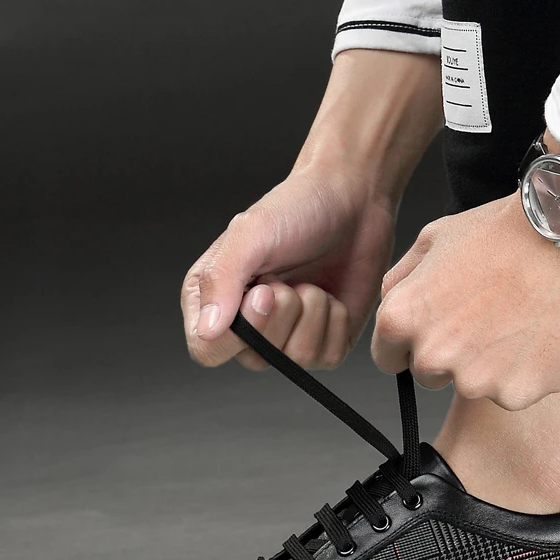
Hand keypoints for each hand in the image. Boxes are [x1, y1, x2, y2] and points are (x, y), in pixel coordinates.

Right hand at [181, 164, 396, 370]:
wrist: (351, 200)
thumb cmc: (296, 210)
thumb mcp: (250, 234)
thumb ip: (221, 279)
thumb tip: (208, 330)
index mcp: (214, 302)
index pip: (208, 350)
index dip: (239, 330)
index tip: (264, 291)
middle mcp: (249, 327)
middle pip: (255, 359)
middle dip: (281, 315)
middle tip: (287, 279)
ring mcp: (288, 338)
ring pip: (295, 359)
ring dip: (311, 314)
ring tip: (311, 282)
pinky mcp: (325, 343)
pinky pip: (327, 357)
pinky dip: (335, 322)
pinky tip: (332, 294)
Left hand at [371, 190, 559, 409]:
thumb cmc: (501, 232)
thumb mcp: (431, 239)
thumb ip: (400, 281)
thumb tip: (389, 310)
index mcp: (399, 320)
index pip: (387, 358)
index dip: (410, 344)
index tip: (435, 330)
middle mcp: (431, 356)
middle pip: (428, 375)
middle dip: (448, 354)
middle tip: (483, 318)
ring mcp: (474, 379)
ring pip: (471, 385)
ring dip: (487, 365)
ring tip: (514, 322)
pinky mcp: (516, 392)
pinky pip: (511, 391)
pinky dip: (523, 373)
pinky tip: (536, 336)